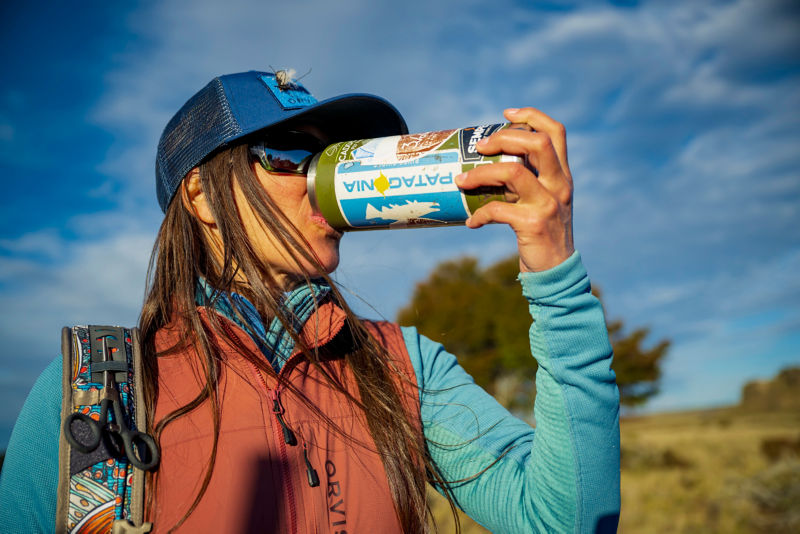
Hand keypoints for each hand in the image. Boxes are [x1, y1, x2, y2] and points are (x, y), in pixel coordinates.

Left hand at [455, 107, 573, 272]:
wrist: (555, 271)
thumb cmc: (540, 234)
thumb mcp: (541, 202)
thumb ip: (526, 182)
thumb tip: (485, 166)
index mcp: (562, 175)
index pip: (556, 132)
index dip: (532, 116)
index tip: (506, 114)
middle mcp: (560, 185)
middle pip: (537, 143)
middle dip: (504, 138)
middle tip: (480, 147)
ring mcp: (548, 204)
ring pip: (513, 172)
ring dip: (481, 173)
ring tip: (461, 182)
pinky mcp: (533, 224)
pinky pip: (498, 210)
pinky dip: (479, 214)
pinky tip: (471, 222)